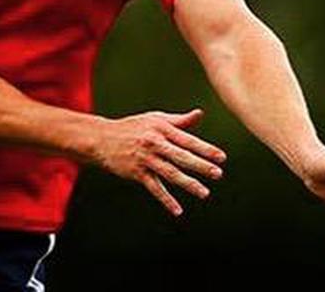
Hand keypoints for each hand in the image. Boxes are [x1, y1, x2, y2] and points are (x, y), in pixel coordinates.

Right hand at [94, 108, 225, 215]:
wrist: (103, 138)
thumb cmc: (133, 127)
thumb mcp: (155, 119)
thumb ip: (179, 121)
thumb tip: (199, 114)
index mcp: (161, 128)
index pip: (187, 139)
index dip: (205, 148)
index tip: (221, 157)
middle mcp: (154, 143)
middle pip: (180, 156)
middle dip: (200, 166)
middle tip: (218, 174)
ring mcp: (145, 159)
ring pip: (169, 173)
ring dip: (188, 183)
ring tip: (204, 193)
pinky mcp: (136, 172)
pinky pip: (154, 187)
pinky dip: (166, 199)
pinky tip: (177, 210)